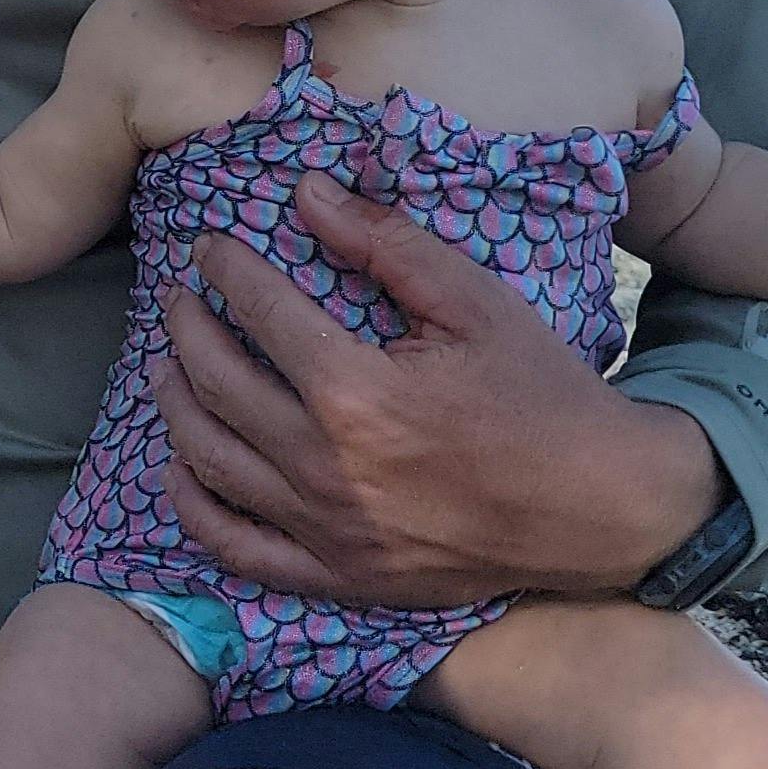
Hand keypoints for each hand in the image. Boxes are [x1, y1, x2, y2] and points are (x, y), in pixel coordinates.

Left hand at [154, 172, 718, 607]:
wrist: (599, 507)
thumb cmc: (540, 394)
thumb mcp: (476, 300)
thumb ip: (385, 242)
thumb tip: (306, 192)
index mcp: (357, 391)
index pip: (260, 312)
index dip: (226, 269)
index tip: (211, 247)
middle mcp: (326, 465)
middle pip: (216, 383)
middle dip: (186, 327)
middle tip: (182, 297)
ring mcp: (327, 529)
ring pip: (210, 461)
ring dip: (175, 402)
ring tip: (168, 363)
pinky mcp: (338, 576)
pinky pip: (237, 547)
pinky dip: (193, 505)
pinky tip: (181, 466)